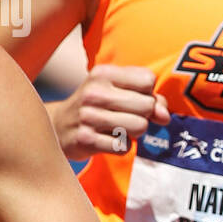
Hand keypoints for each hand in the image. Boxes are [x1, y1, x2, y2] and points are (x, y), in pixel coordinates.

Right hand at [51, 64, 170, 159]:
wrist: (57, 127)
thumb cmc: (97, 106)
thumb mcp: (118, 92)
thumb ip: (149, 98)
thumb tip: (165, 116)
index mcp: (103, 73)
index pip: (148, 80)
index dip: (148, 93)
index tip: (134, 98)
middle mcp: (94, 92)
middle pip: (147, 105)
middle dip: (144, 115)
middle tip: (127, 116)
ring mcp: (88, 117)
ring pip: (140, 127)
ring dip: (135, 132)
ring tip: (118, 128)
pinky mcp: (86, 140)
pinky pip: (124, 147)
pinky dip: (121, 146)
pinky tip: (107, 140)